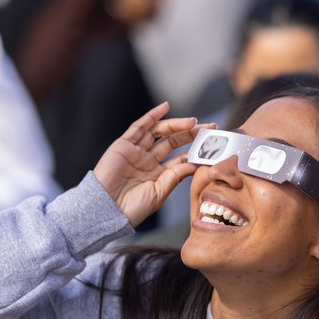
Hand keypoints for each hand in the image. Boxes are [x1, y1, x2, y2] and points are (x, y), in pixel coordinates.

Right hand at [92, 102, 201, 226]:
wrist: (106, 210)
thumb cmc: (132, 208)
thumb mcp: (160, 192)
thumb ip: (175, 176)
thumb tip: (193, 164)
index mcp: (158, 174)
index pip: (181, 157)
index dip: (196, 150)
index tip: (213, 146)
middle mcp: (148, 161)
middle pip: (173, 142)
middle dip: (191, 134)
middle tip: (210, 128)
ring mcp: (136, 152)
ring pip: (160, 132)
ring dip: (177, 125)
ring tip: (193, 122)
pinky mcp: (123, 145)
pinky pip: (139, 127)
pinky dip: (152, 116)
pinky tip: (165, 107)